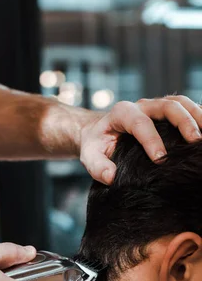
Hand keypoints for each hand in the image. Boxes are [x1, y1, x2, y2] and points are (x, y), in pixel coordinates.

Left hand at [79, 95, 201, 183]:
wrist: (99, 131)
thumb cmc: (96, 145)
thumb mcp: (90, 156)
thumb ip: (98, 167)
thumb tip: (112, 177)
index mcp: (122, 113)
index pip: (140, 123)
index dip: (152, 140)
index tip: (161, 160)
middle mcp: (141, 105)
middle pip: (168, 106)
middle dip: (184, 122)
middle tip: (196, 142)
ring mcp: (156, 106)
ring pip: (181, 103)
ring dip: (197, 116)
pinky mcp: (166, 112)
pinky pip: (186, 108)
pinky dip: (197, 117)